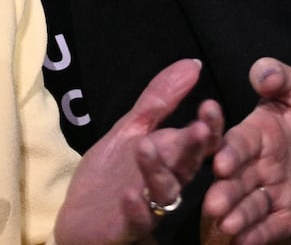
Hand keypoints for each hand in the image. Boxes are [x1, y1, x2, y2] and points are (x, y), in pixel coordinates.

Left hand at [54, 59, 225, 244]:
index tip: (210, 104)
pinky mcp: (128, 227)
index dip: (208, 125)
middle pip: (189, 163)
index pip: (200, 140)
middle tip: (199, 127)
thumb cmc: (111, 176)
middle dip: (195, 146)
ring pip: (165, 190)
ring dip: (158, 169)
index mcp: (172, 156)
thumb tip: (193, 64)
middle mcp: (169, 180)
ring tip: (145, 146)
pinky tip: (130, 194)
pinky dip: (136, 208)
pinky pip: (138, 220)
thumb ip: (160, 99)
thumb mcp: (131, 129)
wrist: (80, 221)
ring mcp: (150, 206)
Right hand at [201, 58, 290, 244]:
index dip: (230, 153)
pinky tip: (244, 243)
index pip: (238, 143)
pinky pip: (269, 227)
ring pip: (249, 206)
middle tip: (214, 205)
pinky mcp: (283, 215)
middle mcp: (254, 166)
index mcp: (253, 135)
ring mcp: (268, 192)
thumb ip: (280, 78)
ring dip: (238, 216)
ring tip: (228, 225)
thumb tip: (262, 73)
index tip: (222, 163)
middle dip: (225, 193)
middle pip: (236, 181)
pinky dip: (257, 235)